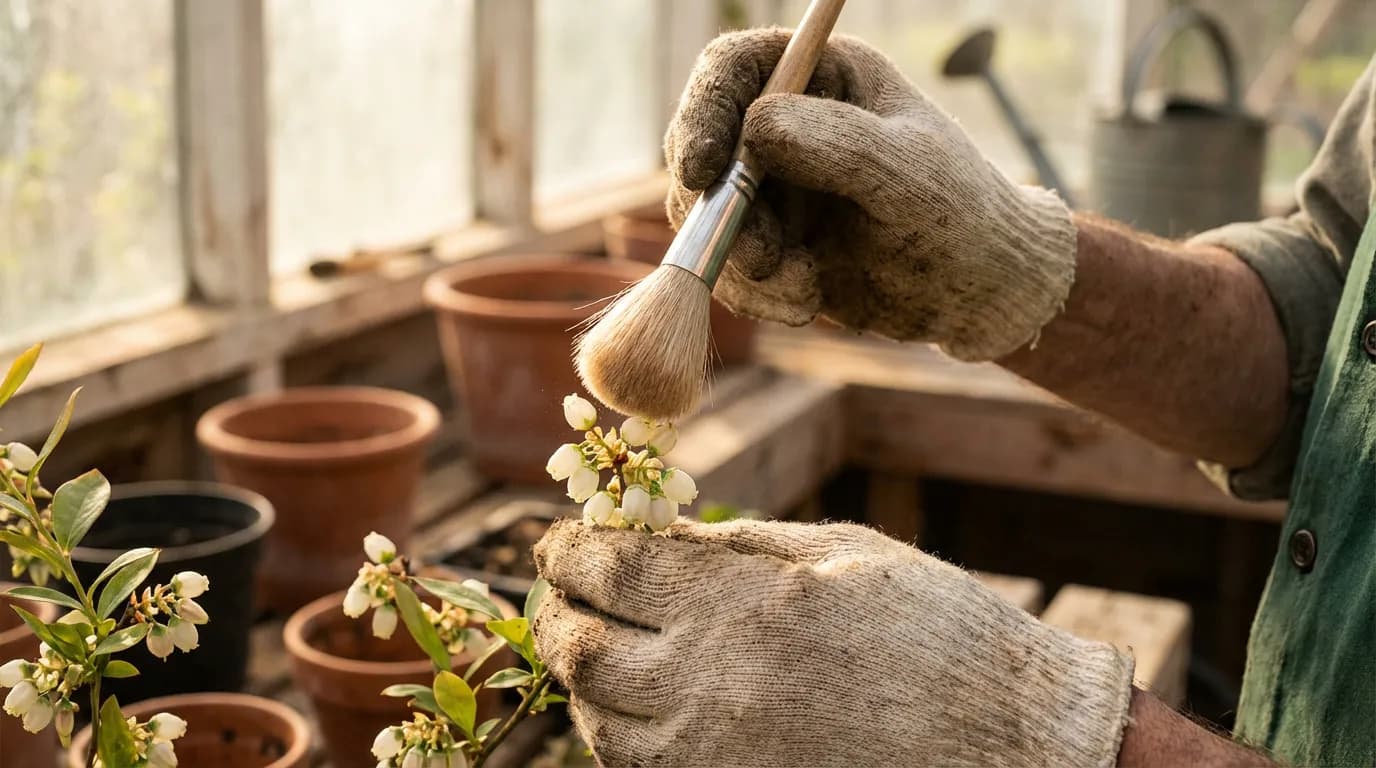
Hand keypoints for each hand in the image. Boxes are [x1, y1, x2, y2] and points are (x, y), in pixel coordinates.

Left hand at [532, 518, 1132, 766]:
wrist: (1011, 745)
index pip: (607, 569)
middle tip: (558, 595)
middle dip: (555, 613)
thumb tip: (653, 536)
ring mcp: (709, 756)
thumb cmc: (939, 632)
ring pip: (594, 719)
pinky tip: (636, 706)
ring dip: (578, 678)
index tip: (556, 542)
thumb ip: (736, 547)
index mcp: (739, 602)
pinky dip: (615, 734)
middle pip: (578, 647)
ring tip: (593, 647)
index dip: (568, 550)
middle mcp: (707, 684)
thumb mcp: (843, 554)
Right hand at [665, 30, 1077, 360]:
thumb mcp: (905, 174)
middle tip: (764, 261)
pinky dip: (753, 293)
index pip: (733, 68)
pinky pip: (723, 265)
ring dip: (741, 266)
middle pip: (701, 149)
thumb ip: (834, 143)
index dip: (704, 110)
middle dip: (720, 212)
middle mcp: (786, 125)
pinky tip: (805, 303)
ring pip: (704, 218)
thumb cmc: (960, 215)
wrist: (979, 294)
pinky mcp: (767, 243)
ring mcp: (771, 187)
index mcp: (823, 77)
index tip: (701, 171)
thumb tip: (753, 126)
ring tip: (804, 292)